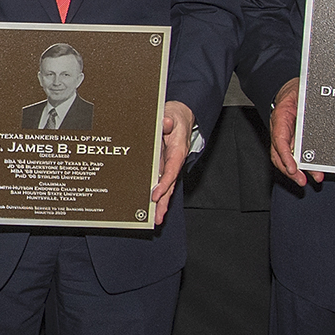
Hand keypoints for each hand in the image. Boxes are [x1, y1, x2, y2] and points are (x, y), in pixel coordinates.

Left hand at [152, 100, 197, 226]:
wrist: (180, 116)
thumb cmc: (175, 117)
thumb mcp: (171, 115)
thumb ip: (168, 120)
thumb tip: (166, 123)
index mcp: (177, 151)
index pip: (171, 170)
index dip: (164, 183)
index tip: (156, 194)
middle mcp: (174, 162)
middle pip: (169, 185)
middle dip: (163, 202)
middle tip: (157, 217)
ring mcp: (170, 166)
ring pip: (166, 187)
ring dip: (161, 203)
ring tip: (156, 218)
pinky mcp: (165, 167)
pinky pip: (162, 182)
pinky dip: (159, 195)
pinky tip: (154, 206)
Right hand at [267, 80, 321, 185]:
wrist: (290, 89)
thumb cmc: (295, 90)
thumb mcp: (300, 93)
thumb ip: (305, 103)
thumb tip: (314, 112)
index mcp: (281, 118)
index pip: (280, 141)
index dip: (286, 156)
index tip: (293, 168)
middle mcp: (281, 130)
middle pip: (280, 155)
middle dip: (290, 170)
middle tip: (301, 179)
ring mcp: (286, 136)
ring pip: (287, 158)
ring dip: (297, 171)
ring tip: (309, 178)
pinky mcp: (293, 140)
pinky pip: (294, 154)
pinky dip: (301, 165)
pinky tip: (311, 171)